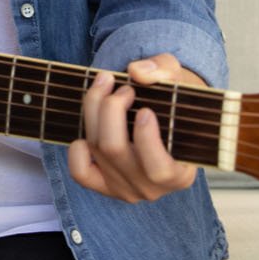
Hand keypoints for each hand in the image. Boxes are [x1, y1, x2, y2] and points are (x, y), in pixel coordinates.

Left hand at [66, 54, 202, 202]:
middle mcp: (151, 187)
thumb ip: (165, 70)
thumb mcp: (178, 78)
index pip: (159, 168)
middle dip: (111, 109)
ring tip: (105, 85)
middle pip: (115, 149)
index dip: (146, 138)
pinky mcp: (102, 186)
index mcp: (180, 173)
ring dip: (94, 111)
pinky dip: (78, 148)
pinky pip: (80, 172)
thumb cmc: (173, 100)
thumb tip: (137, 72)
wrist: (162, 115)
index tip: (145, 109)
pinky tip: (90, 126)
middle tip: (123, 87)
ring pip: (97, 150)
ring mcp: (125, 189)